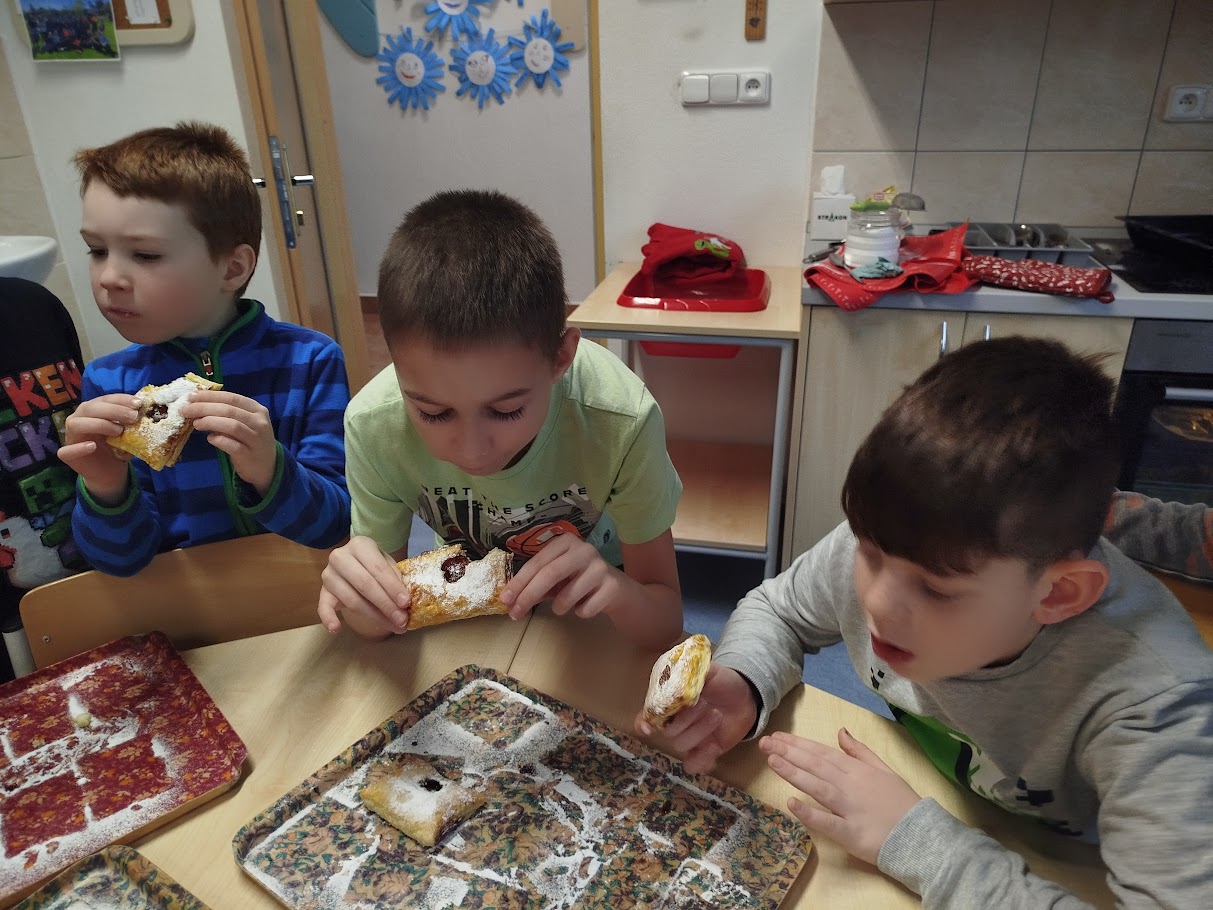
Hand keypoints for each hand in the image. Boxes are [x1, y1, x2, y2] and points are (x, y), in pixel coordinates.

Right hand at [58, 393, 141, 503]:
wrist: (110, 471)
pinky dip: (79, 448)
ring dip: (98, 424)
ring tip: (118, 431)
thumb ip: (133, 423)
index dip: (121, 400)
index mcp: (93, 410)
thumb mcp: (128, 433)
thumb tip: (150, 412)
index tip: (138, 404)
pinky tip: (92, 446)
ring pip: (76, 424)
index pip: (105, 399)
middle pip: (90, 408)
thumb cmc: (117, 447)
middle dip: (113, 410)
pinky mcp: (67, 455)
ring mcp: (71, 436)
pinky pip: (67, 450)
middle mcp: (79, 419)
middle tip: (133, 417)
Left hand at [182, 389, 277, 494]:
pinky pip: (233, 446)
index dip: (210, 396)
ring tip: (196, 424)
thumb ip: (228, 413)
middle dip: (204, 408)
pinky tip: (210, 439)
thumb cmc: (250, 440)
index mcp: (257, 410)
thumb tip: (198, 404)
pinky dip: (219, 440)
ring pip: (232, 426)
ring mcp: (256, 439)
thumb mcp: (245, 423)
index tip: (191, 396)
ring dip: (210, 422)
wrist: (267, 466)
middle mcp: (259, 422)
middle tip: (186, 410)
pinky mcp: (249, 455)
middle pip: (229, 410)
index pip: (232, 398)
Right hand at [317, 536, 410, 637]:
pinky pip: (323, 607)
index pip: (378, 568)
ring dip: (373, 616)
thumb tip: (404, 601)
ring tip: (392, 627)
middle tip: (401, 620)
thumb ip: (395, 577)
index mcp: (360, 545)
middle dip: (385, 605)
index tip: (405, 603)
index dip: (393, 587)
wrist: (354, 563)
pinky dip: (328, 619)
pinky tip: (336, 629)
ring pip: (352, 600)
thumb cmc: (374, 564)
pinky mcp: (323, 592)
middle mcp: (340, 557)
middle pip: (365, 585)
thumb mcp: (387, 563)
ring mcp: (329, 575)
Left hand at [499, 534, 620, 620]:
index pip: (537, 563)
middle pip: (550, 574)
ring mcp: (600, 567)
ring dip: (559, 608)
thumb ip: (535, 584)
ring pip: (567, 597)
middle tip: (515, 614)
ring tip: (565, 606)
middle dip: (528, 596)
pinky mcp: (612, 586)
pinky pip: (585, 610)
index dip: (519, 582)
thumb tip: (510, 600)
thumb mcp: (556, 578)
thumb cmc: (579, 581)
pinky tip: (587, 604)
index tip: (505, 600)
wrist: (616, 588)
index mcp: (566, 542)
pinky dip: (580, 613)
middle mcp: (584, 549)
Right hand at [635, 665, 757, 774]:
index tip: (649, 727)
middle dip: (686, 719)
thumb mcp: (709, 670)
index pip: (648, 715)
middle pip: (667, 731)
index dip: (644, 722)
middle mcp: (675, 722)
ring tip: (717, 715)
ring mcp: (689, 738)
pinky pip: (693, 765)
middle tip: (704, 703)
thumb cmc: (722, 681)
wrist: (746, 696)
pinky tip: (714, 746)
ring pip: (680, 746)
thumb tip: (679, 676)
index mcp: (670, 702)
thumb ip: (693, 673)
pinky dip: (701, 759)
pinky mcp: (704, 752)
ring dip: (699, 731)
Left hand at [761, 728, 920, 864]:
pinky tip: (791, 804)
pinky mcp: (850, 834)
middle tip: (765, 742)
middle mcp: (850, 785)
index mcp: (857, 770)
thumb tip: (840, 732)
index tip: (778, 736)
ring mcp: (849, 809)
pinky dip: (810, 813)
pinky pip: (828, 822)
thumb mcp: (884, 769)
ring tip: (772, 761)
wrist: (922, 835)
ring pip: (817, 787)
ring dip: (793, 773)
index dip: (798, 744)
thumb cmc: (902, 803)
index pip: (822, 753)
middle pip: (815, 765)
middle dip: (788, 752)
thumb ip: (859, 751)